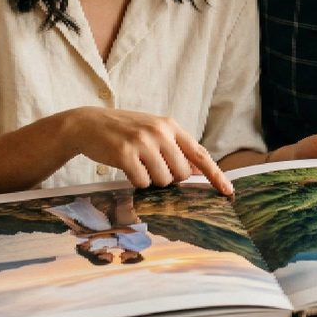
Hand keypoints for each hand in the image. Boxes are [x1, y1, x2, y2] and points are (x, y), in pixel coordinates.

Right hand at [61, 107, 234, 195]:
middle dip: (169, 178)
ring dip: (152, 181)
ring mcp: (142, 142)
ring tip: (138, 165)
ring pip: (163, 180)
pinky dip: (136, 182)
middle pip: (181, 174)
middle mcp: (160, 131)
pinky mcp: (125, 154)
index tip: (228, 191)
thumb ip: (175, 147)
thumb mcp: (153, 131)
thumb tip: (197, 171)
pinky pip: (142, 183)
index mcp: (170, 125)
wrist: (88, 124)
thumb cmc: (124, 130)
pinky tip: (126, 168)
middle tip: (152, 167)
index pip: (200, 154)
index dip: (216, 175)